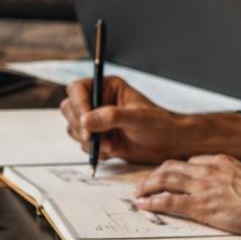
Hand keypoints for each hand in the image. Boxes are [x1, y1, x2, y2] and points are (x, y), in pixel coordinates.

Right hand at [60, 76, 240, 165]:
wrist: (170, 145)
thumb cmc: (159, 125)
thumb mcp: (137, 118)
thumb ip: (111, 117)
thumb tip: (84, 121)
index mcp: (107, 87)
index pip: (78, 89)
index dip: (78, 104)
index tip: (84, 122)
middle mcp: (99, 102)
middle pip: (70, 109)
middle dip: (80, 126)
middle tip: (94, 138)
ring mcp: (97, 120)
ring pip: (74, 129)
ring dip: (88, 141)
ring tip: (110, 146)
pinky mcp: (99, 137)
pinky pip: (84, 144)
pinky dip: (94, 151)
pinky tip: (112, 151)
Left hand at [134, 154, 240, 237]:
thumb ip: (232, 176)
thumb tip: (228, 184)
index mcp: (219, 161)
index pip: (190, 162)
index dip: (175, 170)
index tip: (167, 176)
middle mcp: (207, 170)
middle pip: (171, 167)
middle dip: (154, 175)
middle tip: (144, 183)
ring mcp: (201, 187)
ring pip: (165, 180)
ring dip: (147, 186)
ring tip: (137, 193)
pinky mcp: (200, 205)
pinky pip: (168, 201)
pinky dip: (152, 202)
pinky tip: (144, 205)